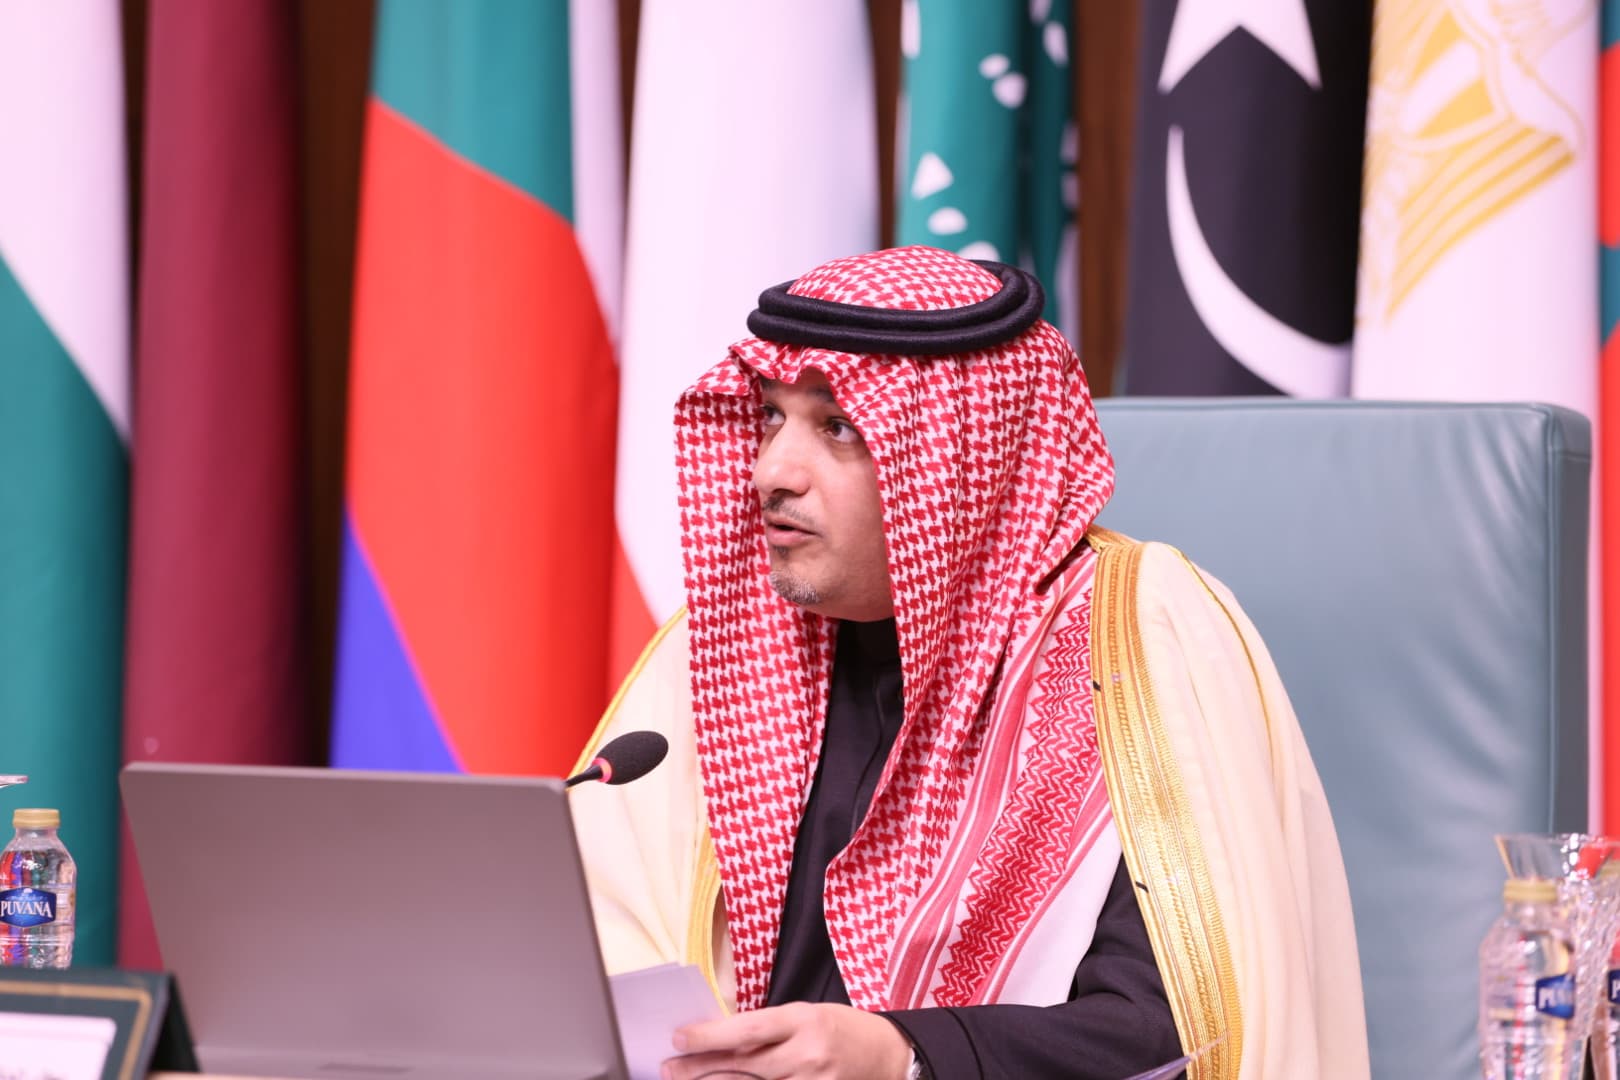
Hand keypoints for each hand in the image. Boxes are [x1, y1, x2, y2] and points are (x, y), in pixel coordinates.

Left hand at [661, 1001, 912, 1079]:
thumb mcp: (806, 1014)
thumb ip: (767, 1029)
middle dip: (700, 1069)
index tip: (679, 1038)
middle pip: (744, 1067)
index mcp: (804, 1020)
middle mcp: (808, 1054)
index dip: (710, 1036)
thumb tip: (719, 1041)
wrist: (888, 1056)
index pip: (748, 1030)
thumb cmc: (840, 1029)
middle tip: (669, 1069)